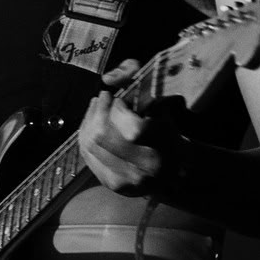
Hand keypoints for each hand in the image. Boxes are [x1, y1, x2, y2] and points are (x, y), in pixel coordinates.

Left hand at [77, 59, 184, 196]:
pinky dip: (85, 134)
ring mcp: (127, 180)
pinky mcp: (111, 184)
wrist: (174, 168)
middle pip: (103, 135)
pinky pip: (86, 154)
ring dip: (89, 119)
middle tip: (103, 98)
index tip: (121, 99)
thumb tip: (108, 78)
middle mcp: (145, 169)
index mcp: (163, 147)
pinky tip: (92, 124)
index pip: (133, 129)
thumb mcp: (159, 97)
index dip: (119, 109)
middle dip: (99, 110)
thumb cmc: (165, 128)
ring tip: (97, 107)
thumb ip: (135, 75)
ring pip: (90, 144)